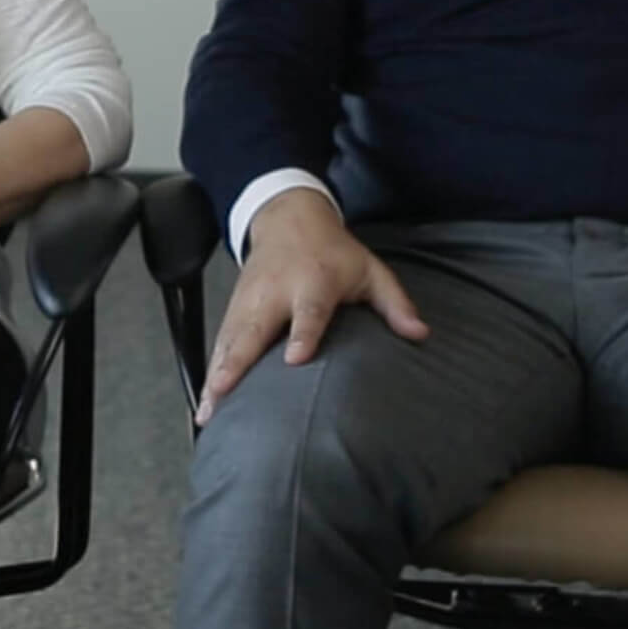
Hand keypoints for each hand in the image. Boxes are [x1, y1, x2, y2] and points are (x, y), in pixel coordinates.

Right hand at [198, 189, 426, 425]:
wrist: (289, 219)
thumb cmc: (334, 252)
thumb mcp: (371, 270)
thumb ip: (395, 303)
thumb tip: (420, 334)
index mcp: (313, 283)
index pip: (308, 312)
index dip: (302, 335)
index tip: (293, 359)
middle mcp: (276, 293)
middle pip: (254, 329)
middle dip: (237, 361)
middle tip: (224, 391)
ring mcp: (250, 301)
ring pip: (230, 339)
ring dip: (218, 373)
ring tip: (209, 409)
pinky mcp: (235, 309)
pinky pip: (220, 342)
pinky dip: (212, 370)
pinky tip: (207, 400)